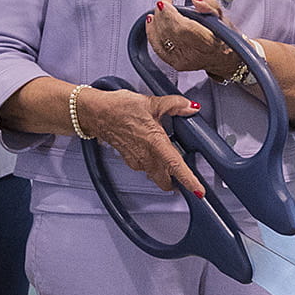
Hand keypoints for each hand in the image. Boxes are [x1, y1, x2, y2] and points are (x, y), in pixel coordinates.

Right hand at [74, 84, 204, 195]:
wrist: (96, 113)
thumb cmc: (118, 109)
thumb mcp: (151, 102)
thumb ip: (174, 105)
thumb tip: (189, 108)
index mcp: (155, 143)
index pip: (176, 167)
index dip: (189, 181)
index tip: (198, 191)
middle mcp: (146, 156)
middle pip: (165, 181)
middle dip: (176, 183)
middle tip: (187, 177)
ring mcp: (137, 160)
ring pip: (156, 175)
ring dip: (164, 172)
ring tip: (169, 158)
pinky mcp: (130, 160)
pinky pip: (146, 168)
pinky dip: (153, 164)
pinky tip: (153, 150)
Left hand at [145, 0, 243, 79]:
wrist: (224, 58)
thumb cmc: (224, 36)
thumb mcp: (221, 16)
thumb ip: (208, 4)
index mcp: (208, 42)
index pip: (182, 28)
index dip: (170, 12)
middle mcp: (193, 55)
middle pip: (169, 33)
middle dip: (162, 13)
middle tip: (163, 0)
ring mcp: (182, 61)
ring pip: (160, 39)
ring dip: (156, 21)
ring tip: (160, 8)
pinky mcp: (174, 64)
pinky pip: (157, 46)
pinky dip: (152, 31)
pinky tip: (152, 21)